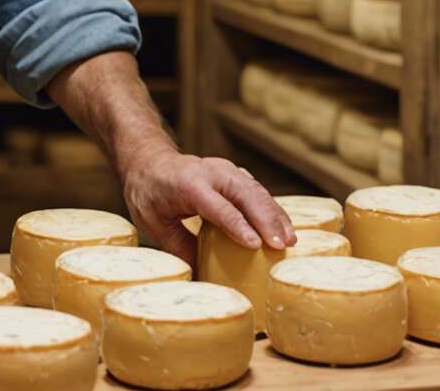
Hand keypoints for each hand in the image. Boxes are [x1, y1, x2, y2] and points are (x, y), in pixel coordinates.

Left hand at [122, 147, 294, 270]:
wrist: (150, 161)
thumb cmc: (149, 193)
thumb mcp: (154, 223)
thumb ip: (179, 248)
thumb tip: (201, 279)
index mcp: (188, 183)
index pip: (218, 206)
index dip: (238, 225)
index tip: (256, 245)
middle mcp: (211, 172)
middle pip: (245, 194)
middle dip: (267, 220)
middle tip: (283, 246)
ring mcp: (226, 170)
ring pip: (256, 190)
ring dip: (275, 215)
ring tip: (290, 241)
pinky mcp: (235, 174)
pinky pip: (258, 191)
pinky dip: (272, 209)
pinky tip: (284, 228)